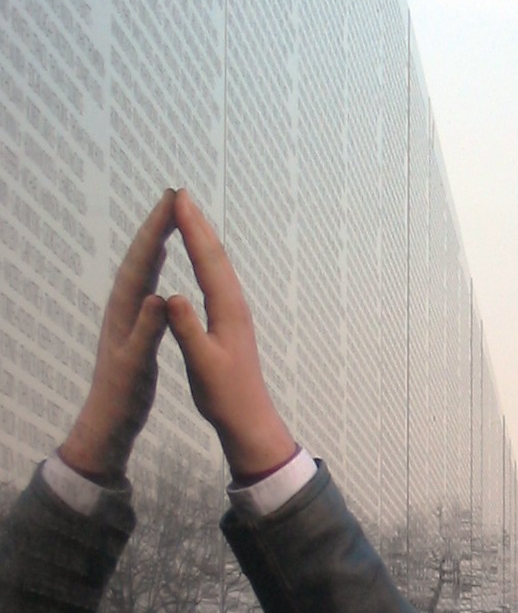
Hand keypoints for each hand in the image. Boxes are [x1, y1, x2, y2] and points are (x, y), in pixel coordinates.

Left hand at [58, 190, 174, 480]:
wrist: (106, 421)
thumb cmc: (122, 397)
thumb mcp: (136, 365)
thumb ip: (146, 330)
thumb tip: (155, 295)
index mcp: (124, 312)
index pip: (141, 262)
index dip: (155, 231)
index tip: (171, 203)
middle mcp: (122, 306)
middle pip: (139, 257)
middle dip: (155, 226)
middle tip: (173, 196)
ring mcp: (125, 314)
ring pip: (141, 267)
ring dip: (154, 240)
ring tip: (169, 218)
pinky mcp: (132, 324)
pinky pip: (144, 284)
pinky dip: (153, 265)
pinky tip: (160, 261)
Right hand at [166, 190, 295, 479]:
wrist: (249, 418)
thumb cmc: (225, 396)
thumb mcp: (202, 364)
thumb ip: (187, 330)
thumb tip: (172, 295)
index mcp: (227, 312)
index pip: (208, 261)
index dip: (193, 229)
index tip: (179, 200)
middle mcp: (235, 307)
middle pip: (216, 257)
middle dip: (198, 224)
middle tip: (181, 194)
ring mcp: (235, 314)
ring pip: (219, 267)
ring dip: (204, 239)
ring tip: (189, 215)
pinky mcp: (231, 323)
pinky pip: (217, 281)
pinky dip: (207, 261)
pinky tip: (201, 259)